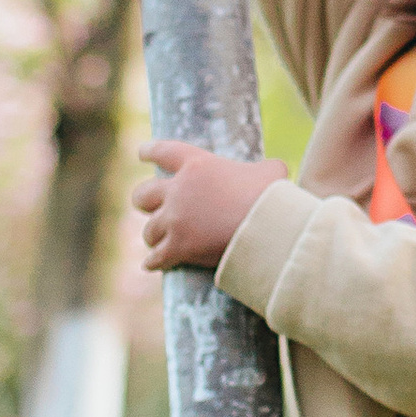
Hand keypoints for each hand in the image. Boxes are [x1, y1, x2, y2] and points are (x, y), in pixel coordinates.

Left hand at [133, 137, 286, 270]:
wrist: (268, 228)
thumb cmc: (273, 196)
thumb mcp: (272, 171)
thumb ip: (263, 168)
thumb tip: (273, 171)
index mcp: (197, 164)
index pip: (164, 152)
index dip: (150, 152)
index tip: (142, 153)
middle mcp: (179, 190)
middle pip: (144, 194)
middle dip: (143, 200)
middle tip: (147, 204)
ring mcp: (176, 220)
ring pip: (150, 229)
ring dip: (154, 235)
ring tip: (156, 240)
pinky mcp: (179, 248)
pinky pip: (157, 257)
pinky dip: (155, 261)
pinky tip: (152, 264)